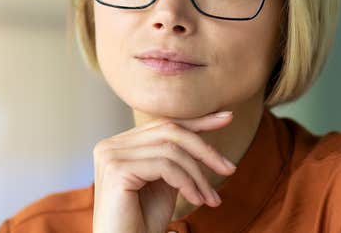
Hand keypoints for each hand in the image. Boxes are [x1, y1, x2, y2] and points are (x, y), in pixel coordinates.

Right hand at [91, 111, 236, 232]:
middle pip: (170, 131)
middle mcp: (110, 145)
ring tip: (211, 198)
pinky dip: (188, 183)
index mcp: (119, 144)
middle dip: (204, 149)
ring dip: (199, 175)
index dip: (197, 120)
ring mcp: (111, 155)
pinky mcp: (117, 169)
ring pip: (171, 150)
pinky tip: (196, 201)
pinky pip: (165, 166)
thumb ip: (176, 156)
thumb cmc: (143, 221)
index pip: (163, 124)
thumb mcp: (166, 181)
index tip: (227, 118)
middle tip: (229, 168)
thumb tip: (203, 131)